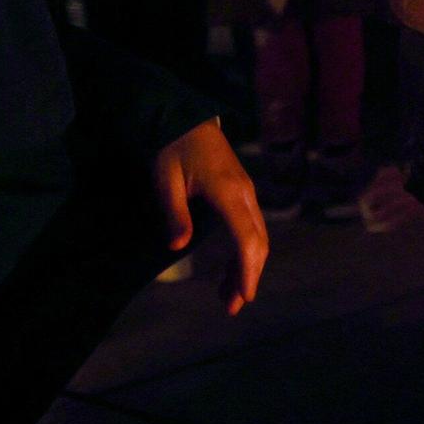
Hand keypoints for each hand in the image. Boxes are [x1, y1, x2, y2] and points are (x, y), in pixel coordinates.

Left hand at [153, 120, 267, 315]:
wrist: (186, 117)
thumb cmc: (173, 147)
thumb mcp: (164, 179)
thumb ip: (174, 213)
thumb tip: (177, 246)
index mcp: (228, 192)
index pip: (246, 238)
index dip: (247, 270)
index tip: (244, 296)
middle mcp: (245, 194)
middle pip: (258, 243)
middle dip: (249, 276)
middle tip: (233, 306)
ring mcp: (247, 193)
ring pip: (258, 237)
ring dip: (247, 267)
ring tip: (229, 295)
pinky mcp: (242, 193)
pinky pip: (251, 228)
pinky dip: (245, 253)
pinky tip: (231, 269)